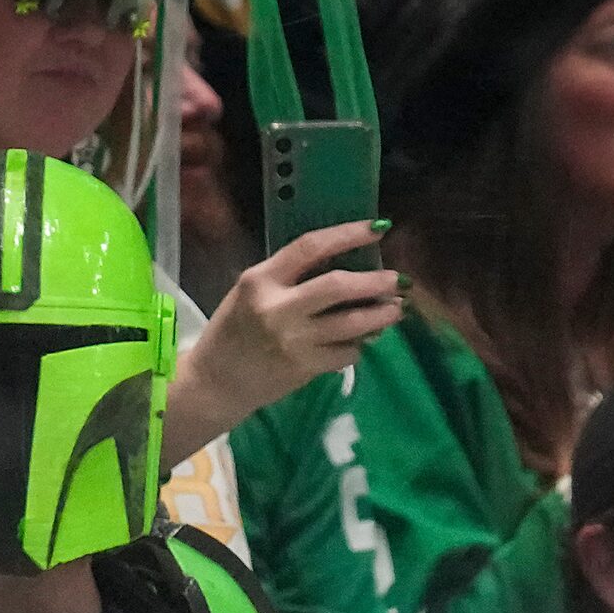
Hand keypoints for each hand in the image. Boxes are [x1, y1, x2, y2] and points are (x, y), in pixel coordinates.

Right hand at [161, 220, 403, 462]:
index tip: (377, 228)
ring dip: (380, 315)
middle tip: (399, 281)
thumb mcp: (251, 293)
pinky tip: (363, 341)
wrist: (215, 384)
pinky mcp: (304, 369)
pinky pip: (345, 353)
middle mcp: (278, 309)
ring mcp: (293, 341)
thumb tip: (343, 265)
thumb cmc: (232, 332)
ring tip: (396, 310)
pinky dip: (359, 346)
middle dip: (376, 282)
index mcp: (261, 281)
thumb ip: (289, 278)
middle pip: (338, 286)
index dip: (348, 234)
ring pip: (351, 324)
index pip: (310, 247)